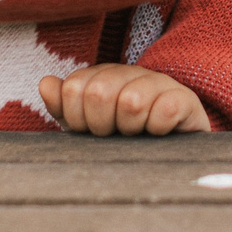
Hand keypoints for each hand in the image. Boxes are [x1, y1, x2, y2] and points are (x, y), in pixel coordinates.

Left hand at [39, 64, 209, 135]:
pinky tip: (159, 133)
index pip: (74, 88)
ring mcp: (160, 83)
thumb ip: (64, 106)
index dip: (77, 118)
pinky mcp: (186, 100)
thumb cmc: (124, 142)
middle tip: (115, 134)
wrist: (172, 157)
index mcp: (104, 76)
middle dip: (101, 124)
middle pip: (98, 93)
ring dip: (131, 128)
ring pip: (131, 102)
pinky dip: (158, 128)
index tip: (90, 131)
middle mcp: (131, 73)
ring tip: (138, 134)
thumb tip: (46, 83)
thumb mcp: (87, 128)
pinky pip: (165, 110)